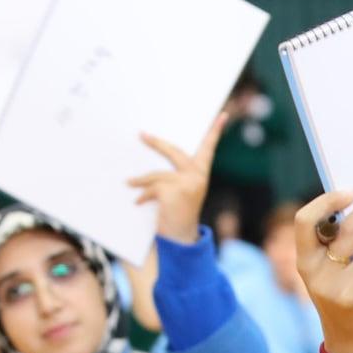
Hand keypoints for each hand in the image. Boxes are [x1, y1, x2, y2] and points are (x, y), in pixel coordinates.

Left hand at [127, 111, 226, 244]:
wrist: (181, 238)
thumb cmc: (178, 212)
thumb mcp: (181, 190)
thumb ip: (173, 175)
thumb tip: (151, 160)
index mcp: (201, 174)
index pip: (208, 148)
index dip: (215, 131)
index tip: (223, 115)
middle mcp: (198, 176)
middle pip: (174, 152)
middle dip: (156, 144)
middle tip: (141, 134)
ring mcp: (187, 183)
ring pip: (157, 174)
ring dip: (141, 181)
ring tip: (129, 183)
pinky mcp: (174, 191)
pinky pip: (152, 187)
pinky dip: (143, 194)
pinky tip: (138, 202)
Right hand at [295, 191, 352, 352]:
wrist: (351, 341)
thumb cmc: (339, 294)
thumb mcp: (324, 272)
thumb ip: (331, 244)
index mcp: (306, 264)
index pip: (305, 223)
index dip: (326, 202)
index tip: (349, 193)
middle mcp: (322, 278)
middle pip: (350, 230)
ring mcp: (346, 291)